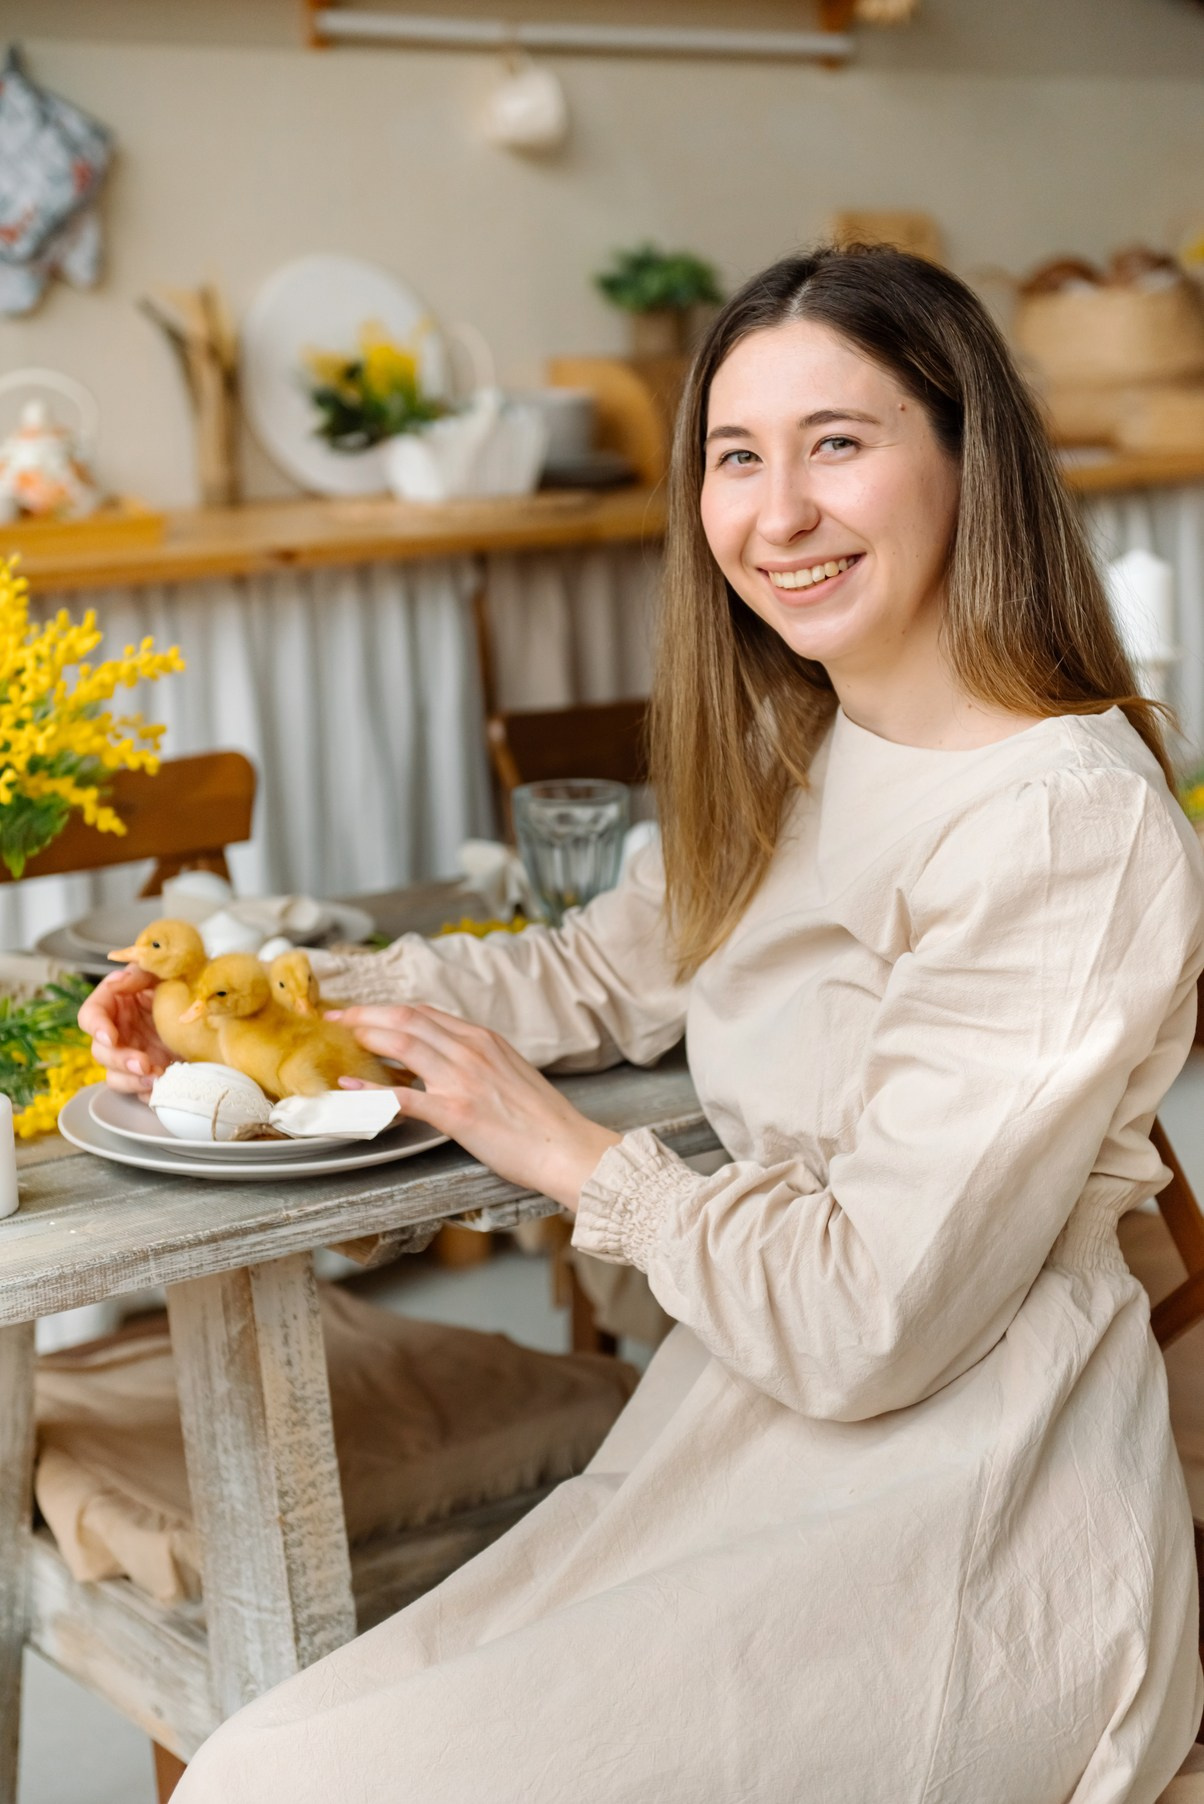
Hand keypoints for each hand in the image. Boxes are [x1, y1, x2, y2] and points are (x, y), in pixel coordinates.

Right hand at [78, 967, 172, 1094]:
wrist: (214, 1009)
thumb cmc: (184, 983)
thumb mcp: (164, 971)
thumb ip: (141, 973)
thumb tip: (120, 981)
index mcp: (116, 1003)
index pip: (90, 1015)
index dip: (96, 1027)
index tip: (111, 1036)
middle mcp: (119, 1031)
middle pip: (101, 1051)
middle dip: (120, 1060)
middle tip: (143, 1064)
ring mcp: (133, 1055)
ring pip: (115, 1077)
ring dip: (132, 1081)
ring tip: (157, 1078)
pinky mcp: (148, 1074)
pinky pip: (139, 1091)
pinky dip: (149, 1093)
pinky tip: (164, 1089)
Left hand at [330, 1003, 619, 1212]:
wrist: (566, 1147)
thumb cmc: (543, 1119)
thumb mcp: (510, 1072)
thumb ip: (477, 1060)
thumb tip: (444, 1060)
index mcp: (484, 1040)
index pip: (424, 1012)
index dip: (387, 1009)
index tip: (363, 1012)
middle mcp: (471, 1051)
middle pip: (406, 1019)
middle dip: (365, 1015)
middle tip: (337, 1019)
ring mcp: (462, 1080)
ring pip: (403, 1045)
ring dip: (365, 1037)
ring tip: (339, 1039)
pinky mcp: (456, 1113)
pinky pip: (404, 1096)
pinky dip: (372, 1090)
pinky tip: (351, 1089)